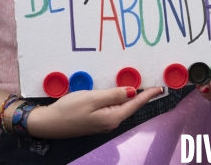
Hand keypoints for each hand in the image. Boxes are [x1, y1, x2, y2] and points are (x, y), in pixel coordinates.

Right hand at [14, 87, 162, 138]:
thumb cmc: (69, 110)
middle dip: (141, 96)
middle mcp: (110, 122)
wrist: (49, 123)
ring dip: (130, 97)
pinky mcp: (96, 121)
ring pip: (121, 107)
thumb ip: (114, 95)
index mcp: (112, 117)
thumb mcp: (92, 98)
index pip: (135, 104)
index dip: (148, 95)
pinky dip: (119, 100)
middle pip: (130, 106)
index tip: (160, 88)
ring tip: (140, 87)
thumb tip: (133, 92)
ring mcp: (103, 123)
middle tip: (153, 85)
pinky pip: (112, 109)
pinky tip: (119, 94)